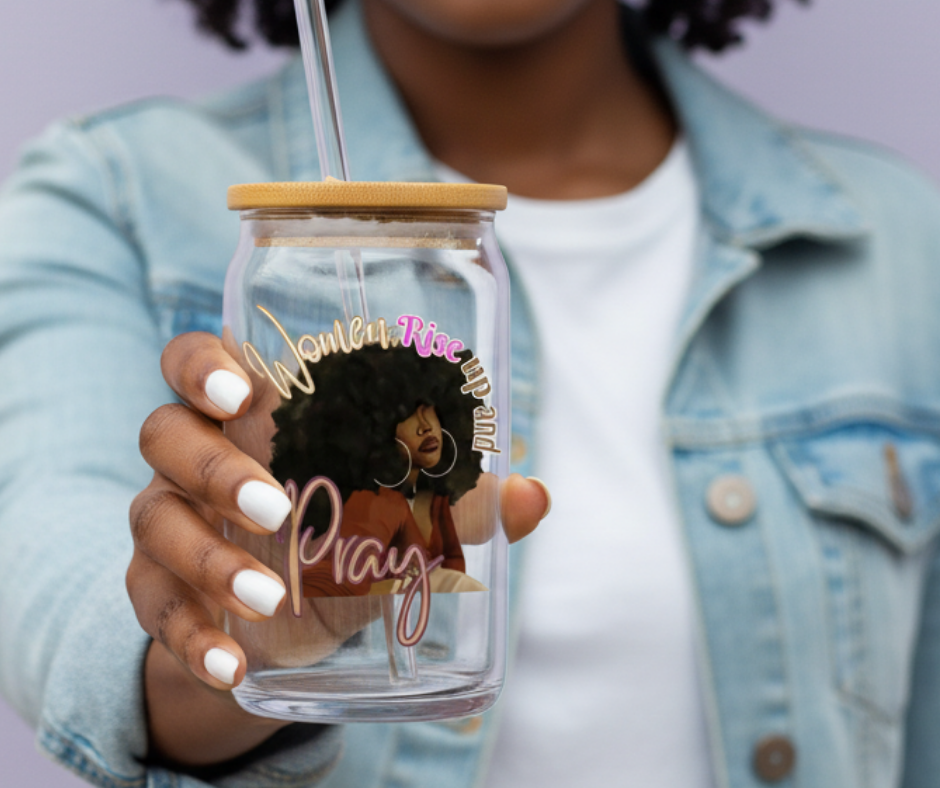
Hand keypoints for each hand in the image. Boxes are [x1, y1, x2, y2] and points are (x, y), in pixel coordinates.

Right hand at [126, 331, 550, 764]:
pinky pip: (154, 605)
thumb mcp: (404, 519)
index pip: (196, 360)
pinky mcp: (162, 589)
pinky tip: (233, 664)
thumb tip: (534, 497)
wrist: (299, 621)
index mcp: (255, 416)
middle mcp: (199, 459)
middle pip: (165, 434)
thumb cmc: (351, 538)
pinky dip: (191, 637)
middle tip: (276, 508)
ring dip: (209, 560)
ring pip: (155, 519)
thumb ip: (464, 504)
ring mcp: (172, 521)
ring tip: (269, 597)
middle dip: (214, 468)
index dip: (201, 366)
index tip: (238, 392)